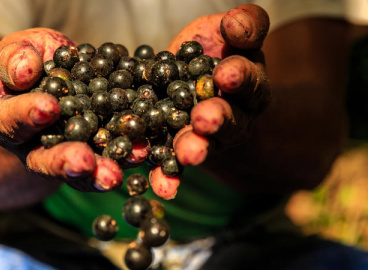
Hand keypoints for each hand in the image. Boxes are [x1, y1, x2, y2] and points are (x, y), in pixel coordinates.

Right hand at [0, 28, 122, 191]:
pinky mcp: (95, 154)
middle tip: (82, 162)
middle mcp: (33, 146)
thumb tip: (24, 71)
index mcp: (8, 119)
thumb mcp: (17, 51)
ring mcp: (65, 154)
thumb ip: (14, 58)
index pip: (13, 120)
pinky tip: (140, 154)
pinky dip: (123, 158)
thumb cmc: (30, 61)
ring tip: (113, 175)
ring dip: (97, 173)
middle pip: (44, 160)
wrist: (55, 77)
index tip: (49, 108)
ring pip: (78, 172)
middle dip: (64, 161)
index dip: (29, 114)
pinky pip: (107, 161)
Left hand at [161, 4, 346, 195]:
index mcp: (249, 86)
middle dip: (217, 119)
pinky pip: (174, 164)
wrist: (201, 82)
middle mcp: (233, 116)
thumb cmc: (219, 52)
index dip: (239, 77)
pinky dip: (167, 175)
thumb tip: (236, 23)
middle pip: (229, 120)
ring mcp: (207, 138)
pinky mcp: (180, 149)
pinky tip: (162, 185)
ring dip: (195, 149)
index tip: (226, 73)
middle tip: (205, 119)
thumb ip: (244, 26)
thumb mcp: (233, 34)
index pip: (247, 80)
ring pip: (203, 144)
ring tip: (188, 154)